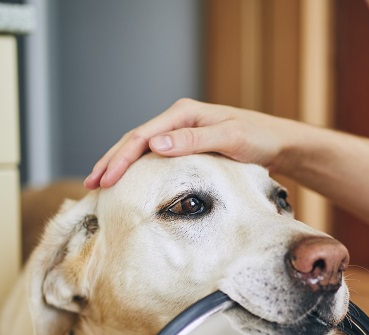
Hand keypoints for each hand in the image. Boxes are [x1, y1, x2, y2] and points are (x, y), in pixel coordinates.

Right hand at [84, 98, 290, 188]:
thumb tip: (154, 144)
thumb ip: (194, 140)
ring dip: (119, 165)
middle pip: (134, 140)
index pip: (141, 136)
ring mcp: (181, 132)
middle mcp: (178, 120)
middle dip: (110, 162)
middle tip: (91, 185)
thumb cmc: (258, 139)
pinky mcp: (186, 145)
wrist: (278, 143)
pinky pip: (154, 155)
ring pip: (140, 148)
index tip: (104, 179)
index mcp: (183, 114)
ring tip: (99, 184)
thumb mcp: (229, 139)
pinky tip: (127, 180)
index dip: (119, 159)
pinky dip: (137, 168)